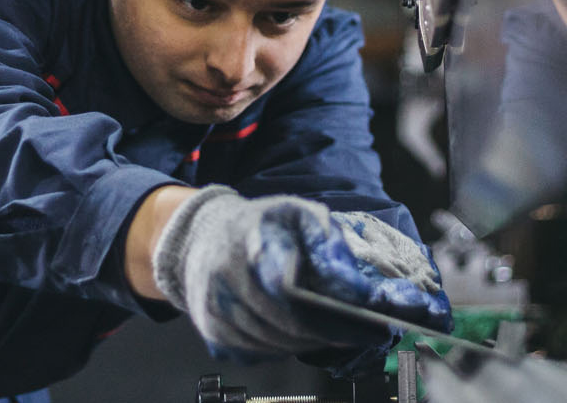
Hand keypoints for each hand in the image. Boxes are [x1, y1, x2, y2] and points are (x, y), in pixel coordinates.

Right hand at [151, 186, 450, 361]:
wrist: (199, 238)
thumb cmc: (256, 225)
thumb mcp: (296, 212)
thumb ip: (328, 239)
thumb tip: (357, 282)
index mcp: (250, 246)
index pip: (290, 293)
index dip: (330, 316)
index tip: (367, 325)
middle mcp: (225, 282)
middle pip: (288, 326)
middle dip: (331, 333)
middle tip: (364, 333)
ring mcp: (216, 313)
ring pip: (276, 345)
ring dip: (310, 342)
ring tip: (334, 329)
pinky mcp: (214, 336)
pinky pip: (259, 355)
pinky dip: (284, 347)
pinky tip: (297, 330)